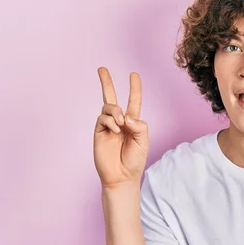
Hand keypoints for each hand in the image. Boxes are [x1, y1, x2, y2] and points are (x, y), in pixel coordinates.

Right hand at [93, 67, 148, 187]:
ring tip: (121, 124)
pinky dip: (110, 121)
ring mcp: (108, 126)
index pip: (133, 101)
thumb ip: (139, 125)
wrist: (122, 176)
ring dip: (115, 111)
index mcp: (132, 122)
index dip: (134, 88)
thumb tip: (126, 115)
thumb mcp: (144, 141)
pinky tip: (115, 130)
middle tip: (101, 68)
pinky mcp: (99, 132)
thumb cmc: (134, 160)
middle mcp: (119, 121)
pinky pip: (102, 118)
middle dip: (106, 82)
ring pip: (108, 107)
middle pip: (111, 97)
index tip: (134, 74)